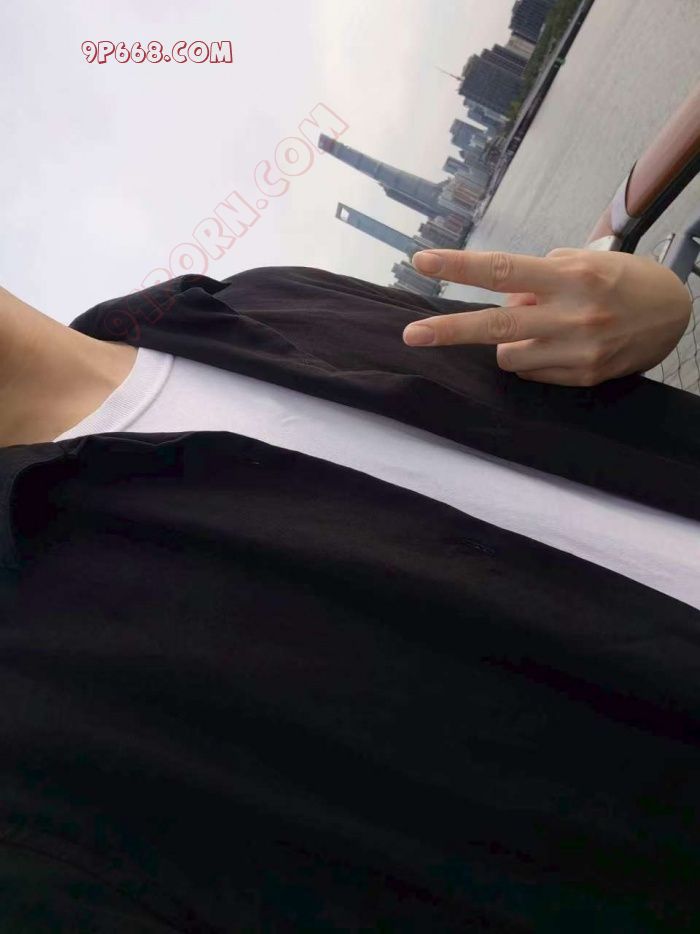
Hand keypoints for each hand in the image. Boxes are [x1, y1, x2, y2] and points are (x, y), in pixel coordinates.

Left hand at [402, 248, 691, 386]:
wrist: (674, 315)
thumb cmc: (621, 280)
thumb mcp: (583, 262)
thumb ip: (537, 277)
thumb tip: (502, 298)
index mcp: (570, 276)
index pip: (502, 270)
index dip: (459, 267)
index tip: (423, 262)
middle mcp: (572, 315)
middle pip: (496, 325)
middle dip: (449, 331)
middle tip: (412, 335)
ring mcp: (576, 351)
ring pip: (508, 355)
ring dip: (509, 341)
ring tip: (541, 327)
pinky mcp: (582, 377)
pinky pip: (530, 371)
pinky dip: (532, 357)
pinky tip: (558, 344)